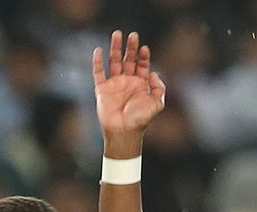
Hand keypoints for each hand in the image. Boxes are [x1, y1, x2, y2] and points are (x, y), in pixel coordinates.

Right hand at [93, 30, 165, 149]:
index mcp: (140, 85)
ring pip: (114, 61)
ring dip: (116, 48)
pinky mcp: (102, 90)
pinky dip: (97, 62)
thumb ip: (159, 88)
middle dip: (131, 47)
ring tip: (117, 34)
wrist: (124, 132)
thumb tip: (153, 73)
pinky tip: (98, 50)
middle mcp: (127, 82)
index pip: (142, 65)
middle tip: (133, 35)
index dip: (143, 56)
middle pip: (128, 59)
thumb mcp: (157, 104)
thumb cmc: (141, 120)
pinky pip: (98, 73)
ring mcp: (114, 84)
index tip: (144, 48)